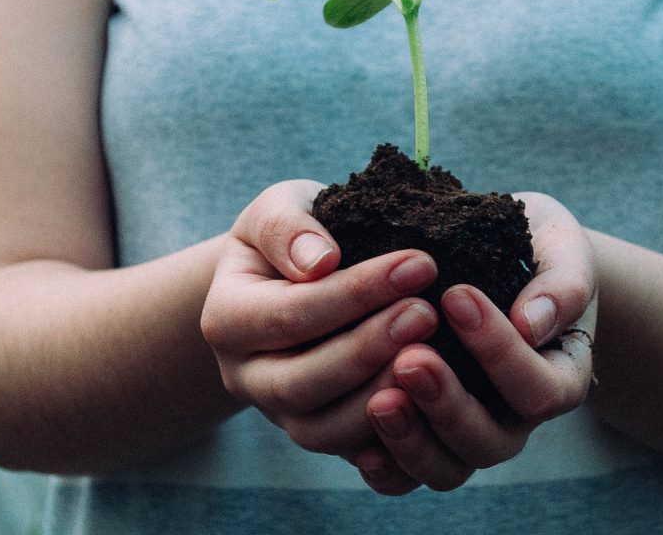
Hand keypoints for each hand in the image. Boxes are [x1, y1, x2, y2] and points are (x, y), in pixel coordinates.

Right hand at [200, 180, 440, 457]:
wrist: (290, 277)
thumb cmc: (292, 235)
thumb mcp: (277, 208)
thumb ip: (288, 227)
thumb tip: (320, 260)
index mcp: (227, 319)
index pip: (290, 314)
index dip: (355, 293)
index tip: (419, 264)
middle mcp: (245, 376)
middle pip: (301, 383)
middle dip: (369, 349)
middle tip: (428, 313)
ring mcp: (280, 414)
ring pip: (324, 431)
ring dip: (382, 396)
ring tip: (435, 355)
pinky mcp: (320, 434)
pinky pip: (352, 454)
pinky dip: (392, 438)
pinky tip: (433, 401)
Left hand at [354, 192, 595, 494]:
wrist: (501, 256)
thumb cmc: (537, 247)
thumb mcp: (562, 249)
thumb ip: (562, 284)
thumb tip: (531, 323)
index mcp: (560, 377)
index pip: (539, 389)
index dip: (499, 351)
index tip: (456, 295)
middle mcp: (516, 419)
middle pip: (489, 442)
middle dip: (447, 403)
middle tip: (409, 357)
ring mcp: (468, 434)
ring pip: (446, 470)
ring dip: (411, 439)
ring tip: (378, 400)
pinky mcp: (425, 438)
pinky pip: (406, 477)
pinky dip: (385, 467)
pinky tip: (360, 443)